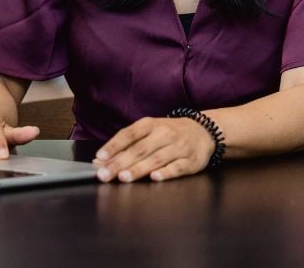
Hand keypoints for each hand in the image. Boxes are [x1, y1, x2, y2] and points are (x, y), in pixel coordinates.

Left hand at [93, 117, 213, 182]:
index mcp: (151, 124)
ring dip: (139, 169)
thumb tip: (100, 161)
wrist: (203, 131)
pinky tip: (154, 178)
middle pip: (140, 149)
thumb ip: (126, 146)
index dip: (114, 145)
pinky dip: (166, 172)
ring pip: (157, 158)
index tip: (100, 157)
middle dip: (121, 162)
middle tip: (105, 174)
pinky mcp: (191, 161)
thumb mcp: (149, 132)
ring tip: (124, 177)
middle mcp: (165, 134)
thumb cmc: (169, 133)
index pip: (129, 134)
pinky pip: (177, 167)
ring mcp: (179, 147)